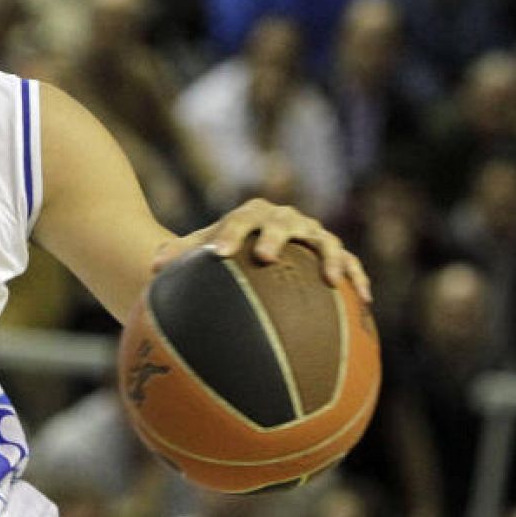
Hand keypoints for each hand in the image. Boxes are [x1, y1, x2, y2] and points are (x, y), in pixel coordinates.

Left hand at [151, 198, 371, 301]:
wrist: (254, 241)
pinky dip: (357, 278)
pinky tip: (363, 301)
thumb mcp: (200, 251)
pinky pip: (349, 265)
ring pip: (325, 242)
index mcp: (250, 215)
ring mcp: (312, 236)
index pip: (239, 220)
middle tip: (265, 257)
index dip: (229, 235)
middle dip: (275, 237)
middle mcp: (285, 220)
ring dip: (329, 258)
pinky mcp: (332, 255)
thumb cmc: (223, 249)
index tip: (217, 255)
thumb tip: (151, 266)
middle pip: (284, 224)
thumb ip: (179, 255)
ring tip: (329, 280)